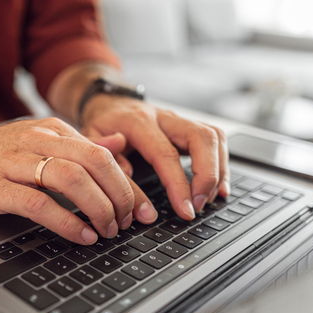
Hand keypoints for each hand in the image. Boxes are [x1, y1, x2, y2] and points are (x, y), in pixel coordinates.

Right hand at [0, 117, 154, 244]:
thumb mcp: (39, 142)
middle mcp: (37, 141)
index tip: (140, 211)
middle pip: (94, 163)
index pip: (103, 154)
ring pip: (72, 179)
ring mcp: (15, 162)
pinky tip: (81, 236)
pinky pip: (40, 203)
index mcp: (52, 130)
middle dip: (119, 196)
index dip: (127, 185)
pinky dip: (67, 222)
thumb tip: (119, 144)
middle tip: (125, 223)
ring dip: (98, 208)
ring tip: (107, 231)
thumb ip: (79, 144)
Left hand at [81, 95, 229, 220]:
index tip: (185, 209)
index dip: (179, 185)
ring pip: (214, 137)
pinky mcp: (189, 127)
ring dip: (217, 171)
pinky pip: (216, 141)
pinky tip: (217, 188)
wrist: (108, 102)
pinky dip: (221, 166)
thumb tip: (127, 177)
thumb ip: (107, 159)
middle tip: (199, 205)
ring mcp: (180, 120)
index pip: (166, 154)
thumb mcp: (91, 141)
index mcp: (138, 122)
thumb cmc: (101, 124)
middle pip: (202, 138)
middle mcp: (165, 117)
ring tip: (206, 200)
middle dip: (207, 176)